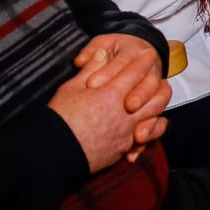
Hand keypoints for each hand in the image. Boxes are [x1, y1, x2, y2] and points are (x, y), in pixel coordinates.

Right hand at [49, 49, 171, 172]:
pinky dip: (150, 131)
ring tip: (155, 97)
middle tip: (154, 73)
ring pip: (156, 115)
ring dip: (158, 104)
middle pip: (155, 93)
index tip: (147, 54)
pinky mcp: (122, 149)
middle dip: (157, 80)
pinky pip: (146, 139)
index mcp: (111, 94)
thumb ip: (90, 69)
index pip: (136, 71)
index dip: (143, 60)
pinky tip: (146, 126)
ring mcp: (126, 133)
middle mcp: (124, 114)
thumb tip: (102, 54)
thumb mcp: (71, 88)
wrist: (52, 155)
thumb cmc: (58, 120)